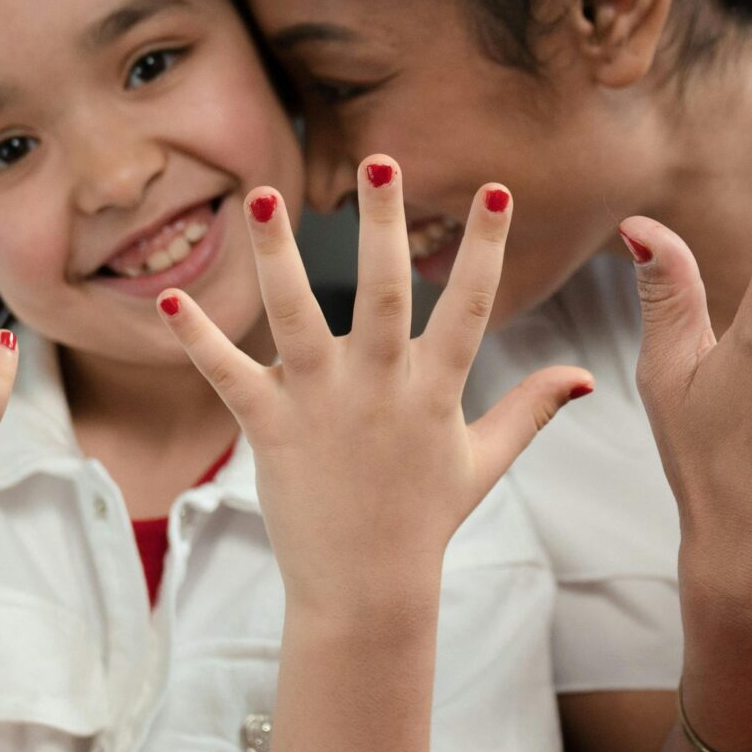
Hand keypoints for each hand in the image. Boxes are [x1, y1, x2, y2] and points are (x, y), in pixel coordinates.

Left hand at [156, 160, 588, 620]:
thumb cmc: (424, 521)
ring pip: (298, 318)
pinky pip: (229, 376)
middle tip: (380, 160)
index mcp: (435, 393)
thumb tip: (584, 376)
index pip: (470, 308)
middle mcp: (380, 390)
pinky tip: (168, 299)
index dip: (486, 248)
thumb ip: (531, 409)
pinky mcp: (271, 430)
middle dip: (382, 226)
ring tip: (266, 196)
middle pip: (385, 294)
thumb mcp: (484, 462)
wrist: (366, 592)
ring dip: (279, 257)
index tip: (495, 189)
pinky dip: (198, 339)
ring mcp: (322, 407)